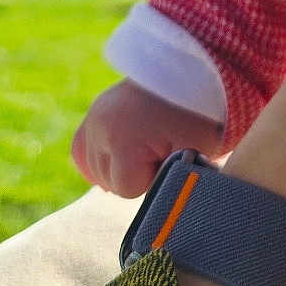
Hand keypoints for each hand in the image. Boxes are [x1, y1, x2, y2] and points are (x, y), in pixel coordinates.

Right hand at [71, 79, 223, 196]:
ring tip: (152, 142)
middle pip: (110, 181)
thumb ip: (174, 184)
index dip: (153, 179)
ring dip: (123, 165)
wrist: (197, 70)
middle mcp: (98, 126)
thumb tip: (160, 216)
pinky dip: (99, 160)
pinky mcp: (94, 113)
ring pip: (97, 170)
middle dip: (139, 172)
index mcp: (120, 138)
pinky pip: (82, 151)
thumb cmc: (202, 114)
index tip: (173, 155)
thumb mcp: (198, 152)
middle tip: (166, 144)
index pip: (126, 189)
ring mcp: (93, 116)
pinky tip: (117, 162)